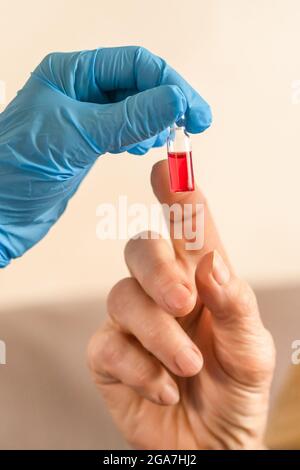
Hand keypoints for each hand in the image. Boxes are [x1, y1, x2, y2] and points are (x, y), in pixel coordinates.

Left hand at [0, 46, 210, 266]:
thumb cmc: (16, 169)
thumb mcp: (77, 136)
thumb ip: (129, 117)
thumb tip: (174, 99)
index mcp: (70, 73)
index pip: (133, 64)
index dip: (169, 83)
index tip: (192, 110)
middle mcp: (77, 90)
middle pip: (137, 83)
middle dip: (169, 100)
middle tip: (196, 123)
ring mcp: (83, 117)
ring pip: (133, 106)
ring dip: (158, 118)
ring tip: (175, 134)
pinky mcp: (86, 142)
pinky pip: (124, 129)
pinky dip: (141, 135)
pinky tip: (147, 144)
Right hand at [88, 161, 274, 449]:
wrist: (212, 443)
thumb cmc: (234, 390)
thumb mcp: (251, 350)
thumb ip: (234, 304)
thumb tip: (210, 264)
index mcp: (201, 282)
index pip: (187, 229)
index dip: (178, 196)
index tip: (168, 168)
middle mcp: (162, 292)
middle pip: (141, 248)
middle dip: (159, 270)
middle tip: (184, 303)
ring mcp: (133, 322)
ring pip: (123, 297)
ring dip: (159, 334)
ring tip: (189, 366)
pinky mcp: (110, 354)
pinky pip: (109, 346)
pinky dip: (143, 369)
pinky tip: (167, 388)